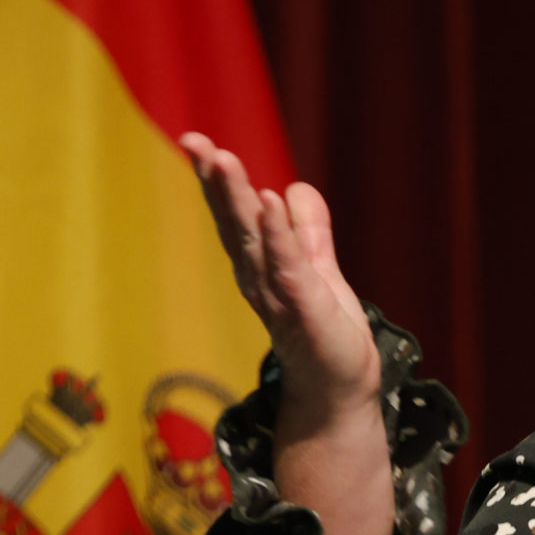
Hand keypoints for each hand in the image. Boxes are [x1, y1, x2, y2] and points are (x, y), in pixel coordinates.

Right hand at [180, 132, 393, 534]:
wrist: (341, 393)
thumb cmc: (327, 336)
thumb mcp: (319, 272)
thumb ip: (307, 233)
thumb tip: (293, 189)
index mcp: (262, 267)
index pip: (236, 217)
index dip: (216, 181)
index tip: (196, 143)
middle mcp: (261, 279)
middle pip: (235, 223)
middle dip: (215, 183)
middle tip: (193, 142)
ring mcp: (279, 296)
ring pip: (254, 240)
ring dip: (237, 200)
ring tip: (224, 161)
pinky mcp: (304, 312)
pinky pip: (287, 267)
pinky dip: (278, 234)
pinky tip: (271, 202)